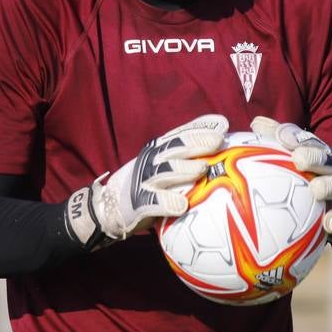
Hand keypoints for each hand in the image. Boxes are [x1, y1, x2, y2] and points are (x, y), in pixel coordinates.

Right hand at [65, 114, 227, 247]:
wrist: (108, 207)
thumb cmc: (147, 186)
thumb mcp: (164, 167)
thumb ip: (187, 157)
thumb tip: (220, 141)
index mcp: (159, 150)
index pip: (181, 134)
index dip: (201, 127)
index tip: (223, 124)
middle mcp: (151, 160)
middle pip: (176, 148)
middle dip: (197, 142)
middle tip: (218, 141)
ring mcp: (143, 180)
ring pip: (165, 171)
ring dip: (184, 169)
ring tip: (202, 169)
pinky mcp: (137, 202)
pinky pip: (152, 202)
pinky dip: (166, 202)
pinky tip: (181, 206)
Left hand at [250, 116, 331, 239]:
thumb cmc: (311, 173)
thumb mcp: (297, 154)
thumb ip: (278, 140)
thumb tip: (256, 123)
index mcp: (317, 151)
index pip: (306, 140)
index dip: (294, 136)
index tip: (281, 136)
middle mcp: (331, 166)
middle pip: (323, 158)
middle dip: (313, 156)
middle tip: (299, 159)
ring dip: (327, 186)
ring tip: (317, 189)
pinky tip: (330, 224)